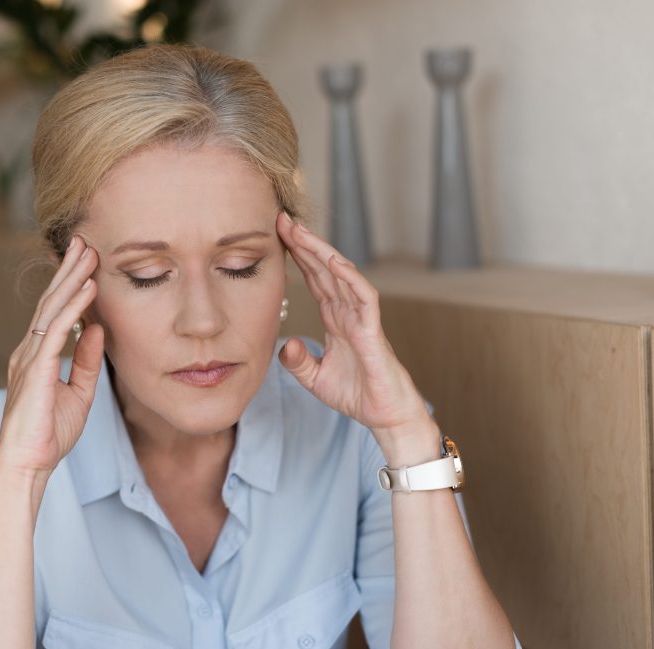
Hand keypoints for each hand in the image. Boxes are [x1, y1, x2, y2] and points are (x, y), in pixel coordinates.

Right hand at [0, 234, 103, 476]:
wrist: (27, 464)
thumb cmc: (48, 435)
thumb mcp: (78, 393)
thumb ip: (85, 360)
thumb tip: (96, 328)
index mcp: (36, 357)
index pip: (54, 312)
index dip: (70, 285)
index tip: (85, 260)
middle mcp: (28, 351)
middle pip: (51, 302)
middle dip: (69, 270)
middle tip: (85, 241)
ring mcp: (28, 359)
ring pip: (52, 309)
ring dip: (72, 279)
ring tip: (89, 253)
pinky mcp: (35, 370)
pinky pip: (56, 331)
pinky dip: (74, 307)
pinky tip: (89, 288)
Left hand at [275, 210, 434, 448]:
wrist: (385, 417)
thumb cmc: (357, 395)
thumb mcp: (315, 378)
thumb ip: (296, 362)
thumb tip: (282, 343)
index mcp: (335, 319)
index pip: (314, 280)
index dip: (298, 257)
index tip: (277, 235)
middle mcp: (348, 312)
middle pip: (324, 270)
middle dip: (305, 244)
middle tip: (282, 219)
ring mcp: (362, 319)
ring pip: (342, 276)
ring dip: (322, 252)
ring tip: (300, 230)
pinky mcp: (373, 331)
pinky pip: (364, 298)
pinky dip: (351, 278)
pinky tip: (334, 261)